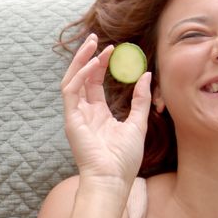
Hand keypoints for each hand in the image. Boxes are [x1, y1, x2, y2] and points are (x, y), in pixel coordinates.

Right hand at [60, 33, 150, 187]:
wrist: (113, 179)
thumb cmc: (124, 159)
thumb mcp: (138, 124)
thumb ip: (141, 100)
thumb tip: (146, 76)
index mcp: (97, 115)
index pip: (94, 83)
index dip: (101, 65)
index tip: (111, 49)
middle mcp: (83, 113)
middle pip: (81, 78)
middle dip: (86, 57)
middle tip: (95, 38)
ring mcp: (75, 115)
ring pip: (72, 80)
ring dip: (79, 60)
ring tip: (91, 43)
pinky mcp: (71, 119)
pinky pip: (71, 91)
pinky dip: (80, 75)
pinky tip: (92, 63)